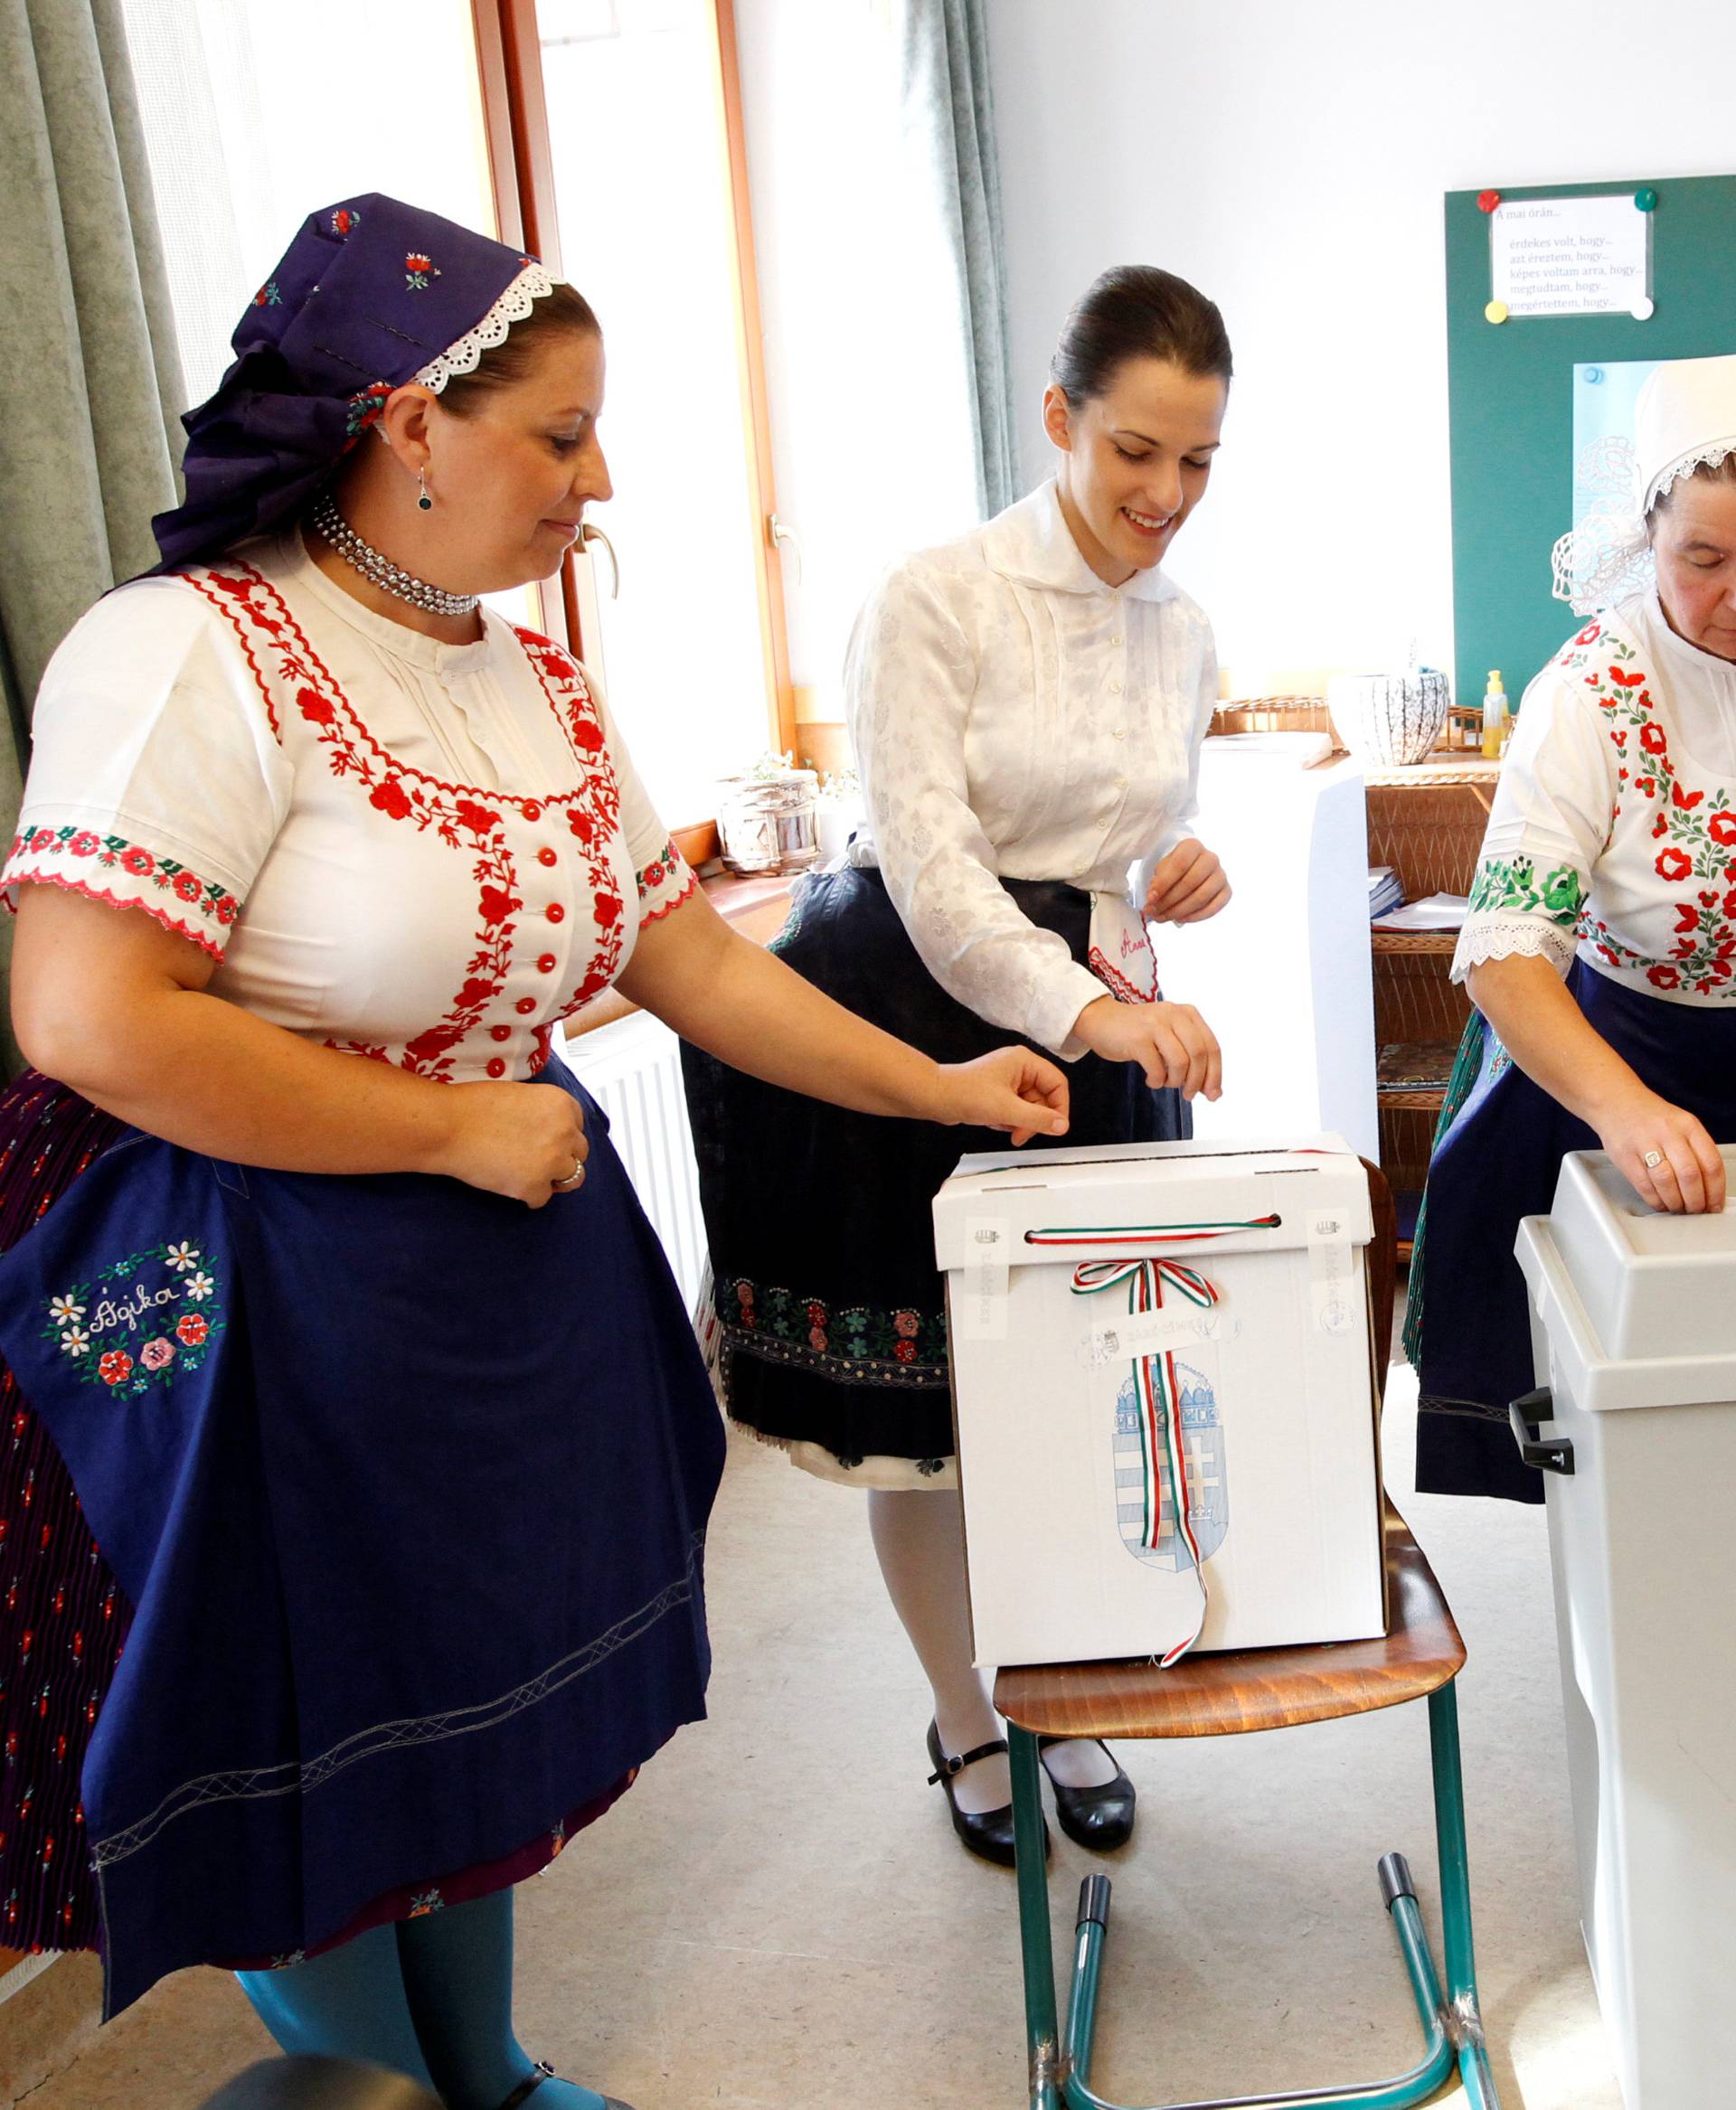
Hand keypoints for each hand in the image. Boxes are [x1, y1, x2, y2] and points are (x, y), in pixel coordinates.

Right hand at [436, 1081, 591, 1207]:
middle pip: (580, 1152)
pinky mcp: (534, 1186)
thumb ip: (542, 1112)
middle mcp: (565, 1132)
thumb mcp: (521, 1095)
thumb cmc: (472, 1106)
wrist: (448, 1125)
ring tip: (533, 1176)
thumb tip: (548, 1129)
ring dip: (555, 1178)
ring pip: (573, 1178)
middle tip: (539, 1160)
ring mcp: (552, 1161)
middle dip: (562, 1157)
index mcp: (562, 1105)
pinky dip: (528, 1196)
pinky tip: (512, 1186)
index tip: (548, 1140)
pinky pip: (542, 1199)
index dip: (561, 1135)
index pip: (578, 1126)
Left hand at [932, 1046, 1069, 1145]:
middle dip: (1034, 1120)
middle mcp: (1019, 1068)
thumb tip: (1062, 1126)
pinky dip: (1008, 1120)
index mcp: (1024, 1061)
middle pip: (1044, 1098)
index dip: (1059, 1108)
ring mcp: (1008, 1080)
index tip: (1055, 1128)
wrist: (935, 1097)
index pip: (1057, 1083)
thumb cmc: (965, 1094)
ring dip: (1020, 1122)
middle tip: (1021, 1134)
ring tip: (1003, 1127)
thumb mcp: (1007, 1109)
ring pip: (1030, 1107)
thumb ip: (1037, 1119)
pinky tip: (994, 1121)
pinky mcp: (999, 1092)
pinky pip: (1016, 1110)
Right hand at [1073, 994, 1220, 1099]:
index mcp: (1187, 1014)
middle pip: (1199, 1054)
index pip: (1211, 1046)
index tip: (1212, 1094)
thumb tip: (1213, 1090)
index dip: (1215, 1074)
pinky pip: (1157, 1068)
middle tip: (1189, 1095)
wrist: (1101, 1020)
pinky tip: (1151, 1079)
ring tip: (1165, 1083)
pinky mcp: (1138, 1038)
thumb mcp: (1170, 1036)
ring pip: (1180, 1062)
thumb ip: (1191, 1055)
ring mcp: (1155, 1025)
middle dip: (1197, 1081)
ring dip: (1175, 1081)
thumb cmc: (1138, 1033)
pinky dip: (1157, 1081)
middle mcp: (1174, 1015)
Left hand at [1144, 838, 1230, 922]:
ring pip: (1202, 896)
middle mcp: (1210, 858)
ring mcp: (1221, 875)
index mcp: (1193, 846)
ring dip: (1180, 911)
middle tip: (1154, 912)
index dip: (1164, 883)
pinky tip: (1180, 919)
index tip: (1151, 898)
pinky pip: (1214, 907)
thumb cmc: (1173, 869)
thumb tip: (1153, 900)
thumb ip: (1157, 883)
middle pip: (1191, 882)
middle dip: (1169, 900)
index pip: (1180, 864)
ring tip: (1163, 917)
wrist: (1190, 869)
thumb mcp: (1162, 870)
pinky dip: (1196, 916)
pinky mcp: (1226, 891)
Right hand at [1590, 1085, 1724, 1213]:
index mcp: (1688, 1125)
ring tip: (1677, 1208)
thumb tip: (1709, 1187)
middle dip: (1696, 1201)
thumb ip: (1696, 1151)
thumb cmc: (1651, 1118)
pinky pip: (1644, 1185)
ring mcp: (1644, 1143)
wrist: (1616, 1102)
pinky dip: (1655, 1200)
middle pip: (1689, 1175)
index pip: (1711, 1163)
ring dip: (1675, 1202)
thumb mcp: (1681, 1125)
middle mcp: (1668, 1132)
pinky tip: (1660, 1202)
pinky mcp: (1624, 1155)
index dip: (1716, 1190)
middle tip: (1696, 1210)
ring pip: (1666, 1182)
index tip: (1714, 1204)